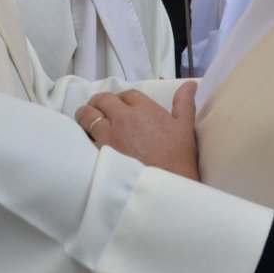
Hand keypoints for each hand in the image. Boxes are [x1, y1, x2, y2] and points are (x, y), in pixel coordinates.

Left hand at [74, 82, 199, 180]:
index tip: (121, 106)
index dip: (123, 99)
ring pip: (87, 115)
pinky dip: (83, 138)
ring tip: (86, 122)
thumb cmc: (178, 159)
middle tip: (99, 110)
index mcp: (144, 109)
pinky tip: (86, 142)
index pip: (127, 94)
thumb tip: (190, 84)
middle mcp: (123, 118)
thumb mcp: (185, 128)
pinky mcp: (98, 153)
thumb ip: (184, 103)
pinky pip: (83, 139)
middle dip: (99, 103)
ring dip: (85, 116)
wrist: (166, 188)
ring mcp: (108, 135)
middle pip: (103, 100)